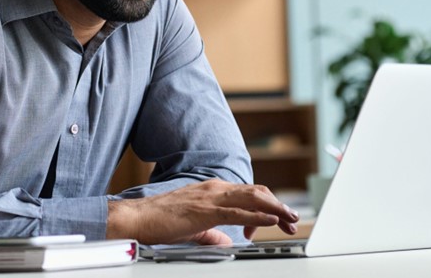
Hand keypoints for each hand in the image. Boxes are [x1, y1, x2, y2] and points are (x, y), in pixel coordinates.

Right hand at [106, 179, 298, 244]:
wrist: (138, 218)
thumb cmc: (160, 221)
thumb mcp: (194, 228)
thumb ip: (212, 233)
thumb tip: (227, 242)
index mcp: (212, 190)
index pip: (249, 194)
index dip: (267, 206)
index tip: (278, 221)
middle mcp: (215, 188)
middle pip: (257, 193)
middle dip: (278, 206)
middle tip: (292, 220)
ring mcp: (211, 197)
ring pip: (252, 198)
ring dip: (275, 208)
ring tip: (290, 218)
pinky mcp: (205, 210)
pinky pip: (238, 211)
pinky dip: (258, 215)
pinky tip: (270, 220)